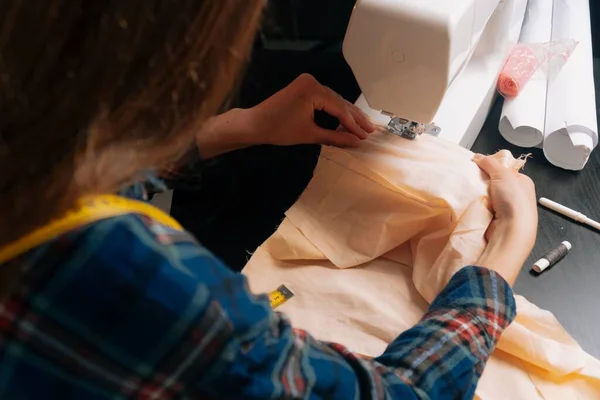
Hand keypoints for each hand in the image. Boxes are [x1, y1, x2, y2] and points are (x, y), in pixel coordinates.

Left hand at [195, 74, 375, 158]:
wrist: (255, 124)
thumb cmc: (278, 129)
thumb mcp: (309, 135)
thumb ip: (335, 137)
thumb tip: (355, 142)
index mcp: (312, 90)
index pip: (339, 108)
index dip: (353, 124)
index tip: (364, 136)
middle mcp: (312, 82)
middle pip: (339, 102)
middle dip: (354, 118)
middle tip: (370, 130)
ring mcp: (307, 83)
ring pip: (333, 100)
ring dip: (346, 114)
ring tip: (362, 127)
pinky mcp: (304, 88)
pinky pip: (325, 99)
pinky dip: (334, 110)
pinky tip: (345, 120)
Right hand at [473, 154, 537, 284]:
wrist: (512, 230)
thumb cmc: (513, 200)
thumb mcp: (502, 174)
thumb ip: (489, 163)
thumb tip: (477, 156)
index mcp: (523, 183)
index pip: (505, 171)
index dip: (492, 167)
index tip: (478, 166)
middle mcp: (517, 196)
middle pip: (495, 184)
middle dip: (483, 182)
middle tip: (471, 179)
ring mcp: (507, 209)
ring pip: (488, 197)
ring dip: (479, 195)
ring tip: (469, 192)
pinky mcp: (498, 221)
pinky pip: (484, 209)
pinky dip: (478, 207)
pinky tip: (472, 204)